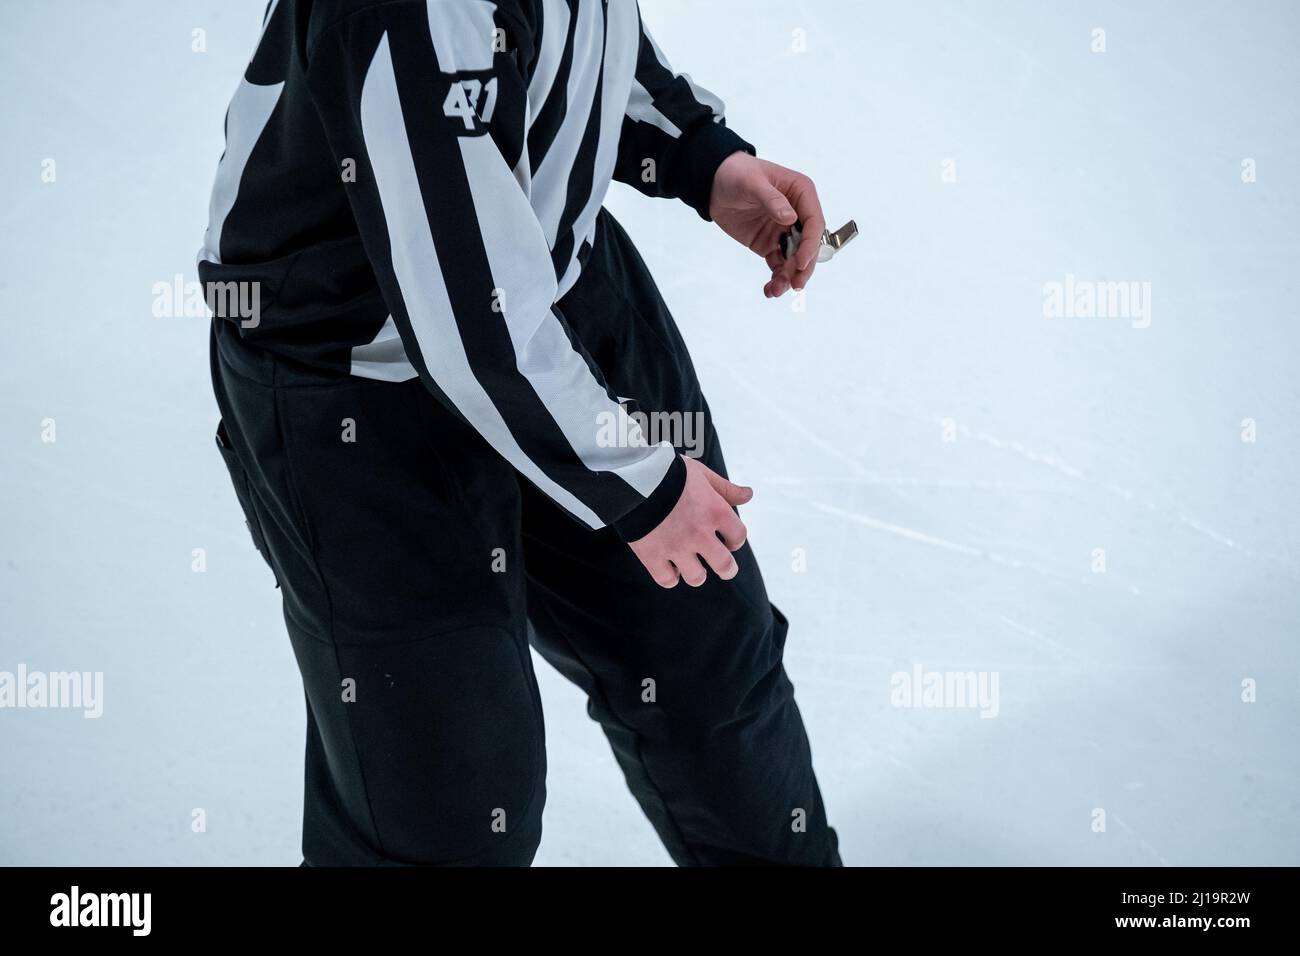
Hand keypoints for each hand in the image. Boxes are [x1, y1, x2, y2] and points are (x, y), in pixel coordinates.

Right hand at [628, 456, 750, 587]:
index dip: (735, 540)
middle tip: (723, 568)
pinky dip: (670, 577)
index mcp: (715, 512)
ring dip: (697, 574)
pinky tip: (670, 567)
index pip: (738, 537)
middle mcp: (700, 534)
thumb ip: (725, 488)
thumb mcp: (701, 474)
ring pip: (696, 577)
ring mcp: (676, 547)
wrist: (632, 476)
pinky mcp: (652, 555)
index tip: (728, 540)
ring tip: (692, 566)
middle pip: (724, 565)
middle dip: (726, 569)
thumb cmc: (669, 471)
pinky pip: (667, 579)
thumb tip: (748, 495)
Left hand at [708, 152, 825, 297]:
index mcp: (801, 193)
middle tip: (796, 285)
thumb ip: (772, 200)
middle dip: (803, 266)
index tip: (801, 262)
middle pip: (808, 245)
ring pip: (794, 259)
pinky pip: (778, 265)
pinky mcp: (770, 244)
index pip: (814, 222)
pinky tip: (769, 290)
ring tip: (776, 290)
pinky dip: (776, 279)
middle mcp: (797, 214)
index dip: (810, 244)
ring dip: (789, 277)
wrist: (713, 183)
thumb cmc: (736, 173)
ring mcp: (784, 231)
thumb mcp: (753, 182)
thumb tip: (790, 218)